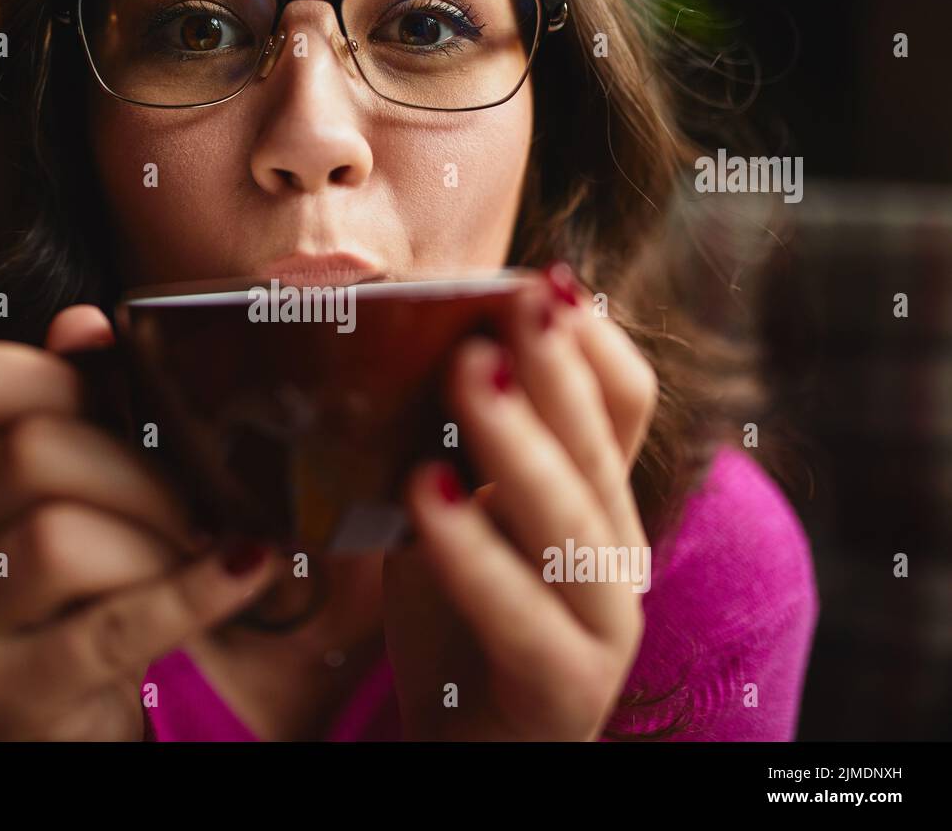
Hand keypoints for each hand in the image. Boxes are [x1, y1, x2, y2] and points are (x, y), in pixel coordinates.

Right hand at [0, 305, 282, 739]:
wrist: (80, 719)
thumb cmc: (96, 593)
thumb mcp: (96, 497)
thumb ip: (90, 412)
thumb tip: (87, 324)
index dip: (57, 373)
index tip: (133, 406)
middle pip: (31, 454)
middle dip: (142, 472)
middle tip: (198, 504)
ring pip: (57, 538)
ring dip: (159, 541)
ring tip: (203, 554)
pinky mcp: (7, 694)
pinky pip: (109, 628)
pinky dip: (193, 594)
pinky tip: (246, 570)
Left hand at [383, 267, 656, 739]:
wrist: (464, 745)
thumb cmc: (454, 619)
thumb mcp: (445, 513)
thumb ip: (442, 443)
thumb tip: (399, 342)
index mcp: (593, 498)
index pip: (623, 401)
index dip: (592, 339)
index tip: (542, 278)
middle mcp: (616, 551)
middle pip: (601, 441)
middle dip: (556, 362)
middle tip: (514, 295)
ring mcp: (603, 620)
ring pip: (574, 517)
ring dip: (519, 438)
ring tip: (465, 372)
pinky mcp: (566, 683)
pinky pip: (524, 611)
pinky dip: (474, 548)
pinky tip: (427, 491)